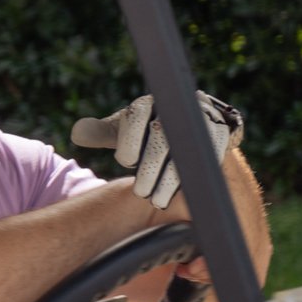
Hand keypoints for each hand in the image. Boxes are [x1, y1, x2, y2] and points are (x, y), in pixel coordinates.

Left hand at [71, 91, 242, 210]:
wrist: (191, 131)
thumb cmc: (147, 134)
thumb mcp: (123, 132)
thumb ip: (101, 133)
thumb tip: (78, 132)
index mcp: (148, 102)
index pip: (137, 116)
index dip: (131, 140)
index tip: (127, 162)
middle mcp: (176, 104)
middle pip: (161, 136)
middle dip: (150, 168)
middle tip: (141, 193)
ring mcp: (202, 115)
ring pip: (187, 147)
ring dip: (172, 177)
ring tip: (158, 200)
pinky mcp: (223, 130)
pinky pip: (211, 152)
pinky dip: (196, 174)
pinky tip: (184, 192)